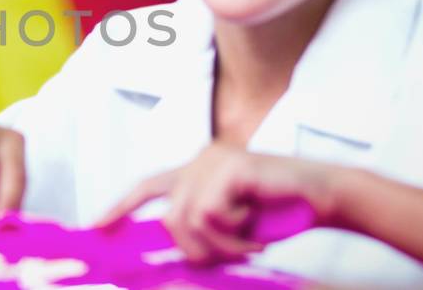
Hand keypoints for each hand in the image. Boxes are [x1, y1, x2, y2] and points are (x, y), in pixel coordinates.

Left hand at [95, 144, 348, 263]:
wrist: (325, 198)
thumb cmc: (280, 216)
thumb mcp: (230, 231)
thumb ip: (199, 236)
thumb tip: (168, 263)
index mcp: (197, 171)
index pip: (149, 187)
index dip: (120, 206)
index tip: (97, 227)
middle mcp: (201, 160)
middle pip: (168, 217)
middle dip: (196, 249)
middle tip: (232, 256)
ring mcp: (214, 159)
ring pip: (186, 220)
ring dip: (219, 246)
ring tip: (249, 245)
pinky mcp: (230, 166)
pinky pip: (209, 214)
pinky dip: (233, 235)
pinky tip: (256, 228)